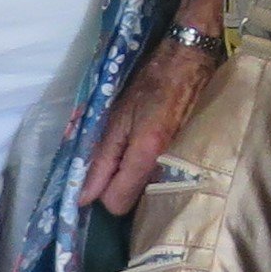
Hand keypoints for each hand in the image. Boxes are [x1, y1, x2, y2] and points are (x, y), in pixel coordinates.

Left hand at [84, 28, 222, 213]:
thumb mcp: (117, 120)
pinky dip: (143, 168)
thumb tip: (83, 197)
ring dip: (129, 176)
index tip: (98, 170)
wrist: (186, 68)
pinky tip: (144, 144)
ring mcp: (176, 168)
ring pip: (142, 192)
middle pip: (130, 202)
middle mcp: (163, 170)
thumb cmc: (148, 87)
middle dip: (115, 185)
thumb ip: (101, 160)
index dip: (101, 191)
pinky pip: (154, 179)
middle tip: (113, 155)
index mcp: (145, 157)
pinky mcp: (182, 162)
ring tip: (129, 146)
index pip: (116, 203)